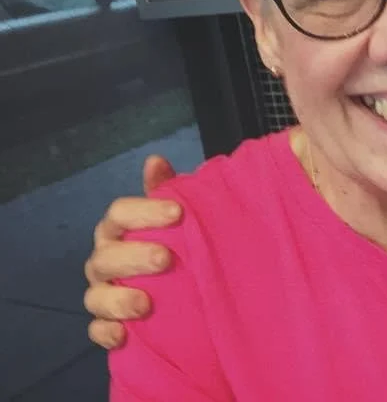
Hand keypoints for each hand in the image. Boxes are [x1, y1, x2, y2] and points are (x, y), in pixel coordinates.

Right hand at [84, 155, 180, 349]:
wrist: (182, 284)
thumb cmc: (174, 240)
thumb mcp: (176, 216)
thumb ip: (166, 190)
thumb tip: (155, 160)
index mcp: (121, 228)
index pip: (120, 213)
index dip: (145, 211)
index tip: (178, 212)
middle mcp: (106, 258)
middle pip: (107, 255)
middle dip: (134, 257)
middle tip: (166, 259)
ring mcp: (103, 291)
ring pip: (96, 295)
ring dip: (118, 300)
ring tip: (145, 305)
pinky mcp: (107, 323)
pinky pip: (96, 330)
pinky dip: (106, 332)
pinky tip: (124, 335)